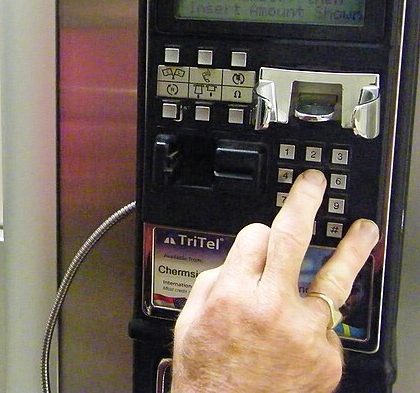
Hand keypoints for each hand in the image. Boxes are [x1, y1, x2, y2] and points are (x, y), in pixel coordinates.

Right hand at [171, 169, 379, 392]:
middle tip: (315, 185)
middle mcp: (273, 307)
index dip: (256, 234)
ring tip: (364, 231)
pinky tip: (302, 330)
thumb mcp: (192, 317)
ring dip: (351, 251)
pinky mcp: (327, 356)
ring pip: (333, 279)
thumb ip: (219, 280)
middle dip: (304, 204)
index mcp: (234, 293)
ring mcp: (306, 332)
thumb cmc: (209, 372)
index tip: (259, 237)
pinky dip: (315, 322)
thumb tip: (242, 261)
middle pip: (294, 238)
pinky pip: (325, 325)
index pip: (255, 236)